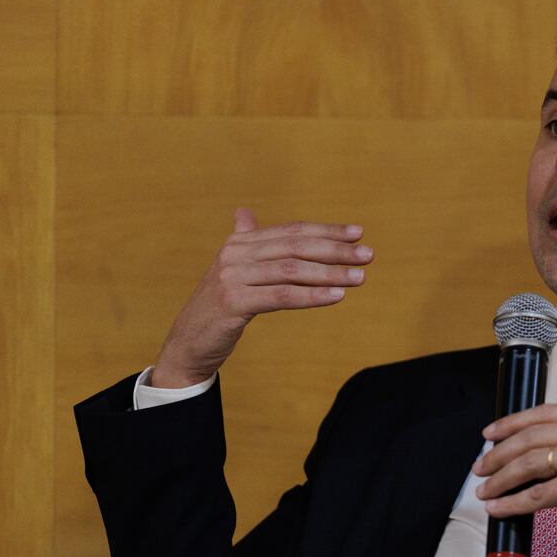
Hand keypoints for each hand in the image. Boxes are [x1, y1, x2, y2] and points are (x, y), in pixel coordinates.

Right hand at [151, 208, 372, 387]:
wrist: (188, 343)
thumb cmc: (218, 308)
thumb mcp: (232, 271)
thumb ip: (245, 242)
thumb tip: (245, 213)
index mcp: (239, 242)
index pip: (292, 231)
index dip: (326, 231)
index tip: (357, 233)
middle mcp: (234, 254)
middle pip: (295, 247)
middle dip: (335, 250)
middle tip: (367, 255)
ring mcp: (232, 277)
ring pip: (292, 271)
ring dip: (330, 273)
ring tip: (359, 277)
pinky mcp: (233, 302)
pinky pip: (281, 297)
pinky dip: (312, 295)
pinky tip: (336, 295)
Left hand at [472, 405, 556, 556]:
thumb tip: (531, 454)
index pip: (545, 413)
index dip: (512, 422)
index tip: (489, 434)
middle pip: (532, 436)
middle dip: (499, 452)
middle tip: (481, 467)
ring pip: (530, 463)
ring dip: (501, 478)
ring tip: (485, 490)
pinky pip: (537, 493)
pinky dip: (513, 503)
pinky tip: (500, 508)